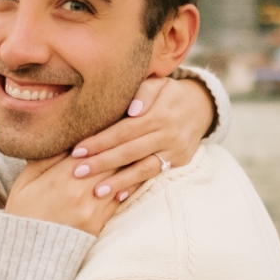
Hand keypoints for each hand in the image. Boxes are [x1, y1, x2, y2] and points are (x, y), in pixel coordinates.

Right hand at [4, 114, 164, 234]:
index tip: (119, 112)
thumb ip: (45, 157)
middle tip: (141, 121)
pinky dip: (130, 183)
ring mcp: (93, 209)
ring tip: (147, 143)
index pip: (92, 146)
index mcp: (61, 176)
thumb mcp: (26, 181)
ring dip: (134, 161)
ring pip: (121, 178)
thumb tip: (64, 136)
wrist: (26, 255)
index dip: (107, 129)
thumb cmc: (23, 213)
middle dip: (125, 141)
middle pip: (111, 159)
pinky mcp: (99, 224)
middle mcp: (81, 190)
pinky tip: (139, 172)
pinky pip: (121, 199)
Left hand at [65, 72, 212, 188]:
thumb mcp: (158, 83)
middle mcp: (168, 134)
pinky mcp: (179, 162)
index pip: (124, 130)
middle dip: (102, 163)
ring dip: (119, 181)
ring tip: (97, 191)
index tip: (78, 151)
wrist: (201, 106)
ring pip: (143, 169)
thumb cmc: (168, 93)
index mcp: (159, 113)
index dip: (100, 141)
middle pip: (129, 151)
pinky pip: (154, 176)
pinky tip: (119, 196)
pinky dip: (136, 186)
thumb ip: (144, 92)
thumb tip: (133, 109)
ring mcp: (174, 151)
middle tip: (78, 172)